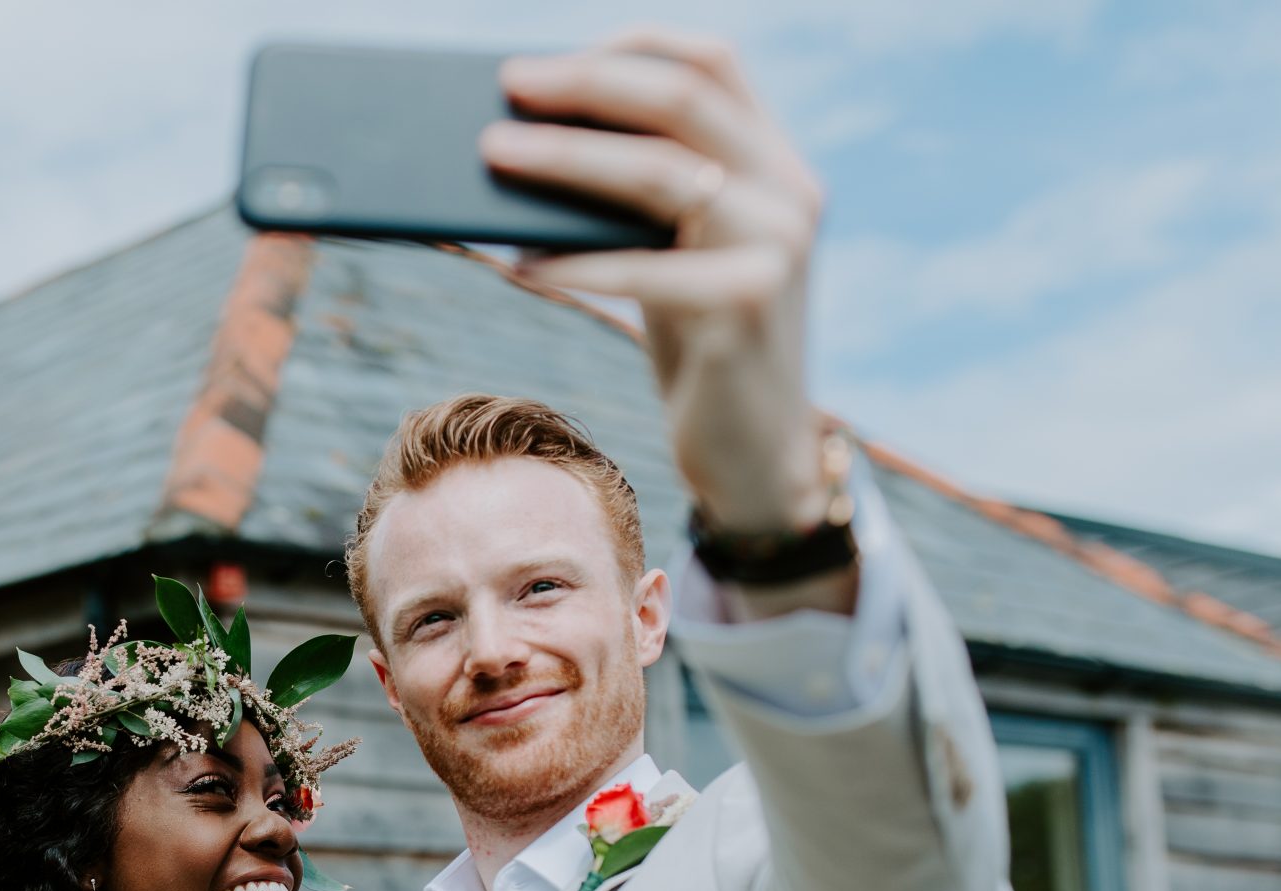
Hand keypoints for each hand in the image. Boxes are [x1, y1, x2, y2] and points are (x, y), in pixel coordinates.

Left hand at [481, 29, 828, 539]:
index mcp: (777, 164)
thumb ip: (641, 196)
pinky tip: (513, 263)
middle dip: (584, 83)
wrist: (758, 456)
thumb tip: (525, 142)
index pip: (713, 62)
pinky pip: (641, 269)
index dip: (631, 45)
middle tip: (506, 85)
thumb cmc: (699, 348)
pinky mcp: (747, 306)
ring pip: (658, 172)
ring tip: (490, 154)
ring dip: (563, 158)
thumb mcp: (676, 255)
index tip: (551, 59)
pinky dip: (570, 263)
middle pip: (680, 99)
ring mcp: (777, 247)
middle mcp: (790, 192)